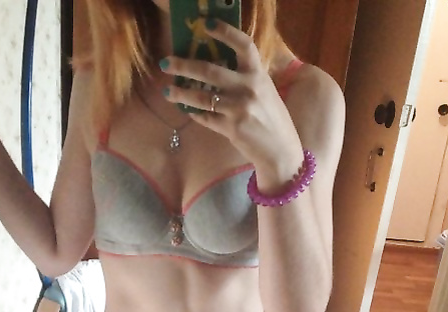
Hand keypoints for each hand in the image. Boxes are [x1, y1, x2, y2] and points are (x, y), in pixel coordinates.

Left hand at [160, 20, 301, 173]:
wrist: (280, 150)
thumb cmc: (272, 118)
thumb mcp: (265, 91)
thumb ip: (245, 78)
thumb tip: (215, 66)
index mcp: (258, 74)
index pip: (243, 45)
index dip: (225, 31)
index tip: (206, 24)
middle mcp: (249, 88)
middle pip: (210, 70)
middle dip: (184, 65)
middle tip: (166, 63)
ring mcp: (239, 109)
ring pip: (201, 97)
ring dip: (181, 93)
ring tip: (168, 91)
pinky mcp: (232, 128)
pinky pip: (206, 118)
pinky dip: (194, 113)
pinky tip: (187, 110)